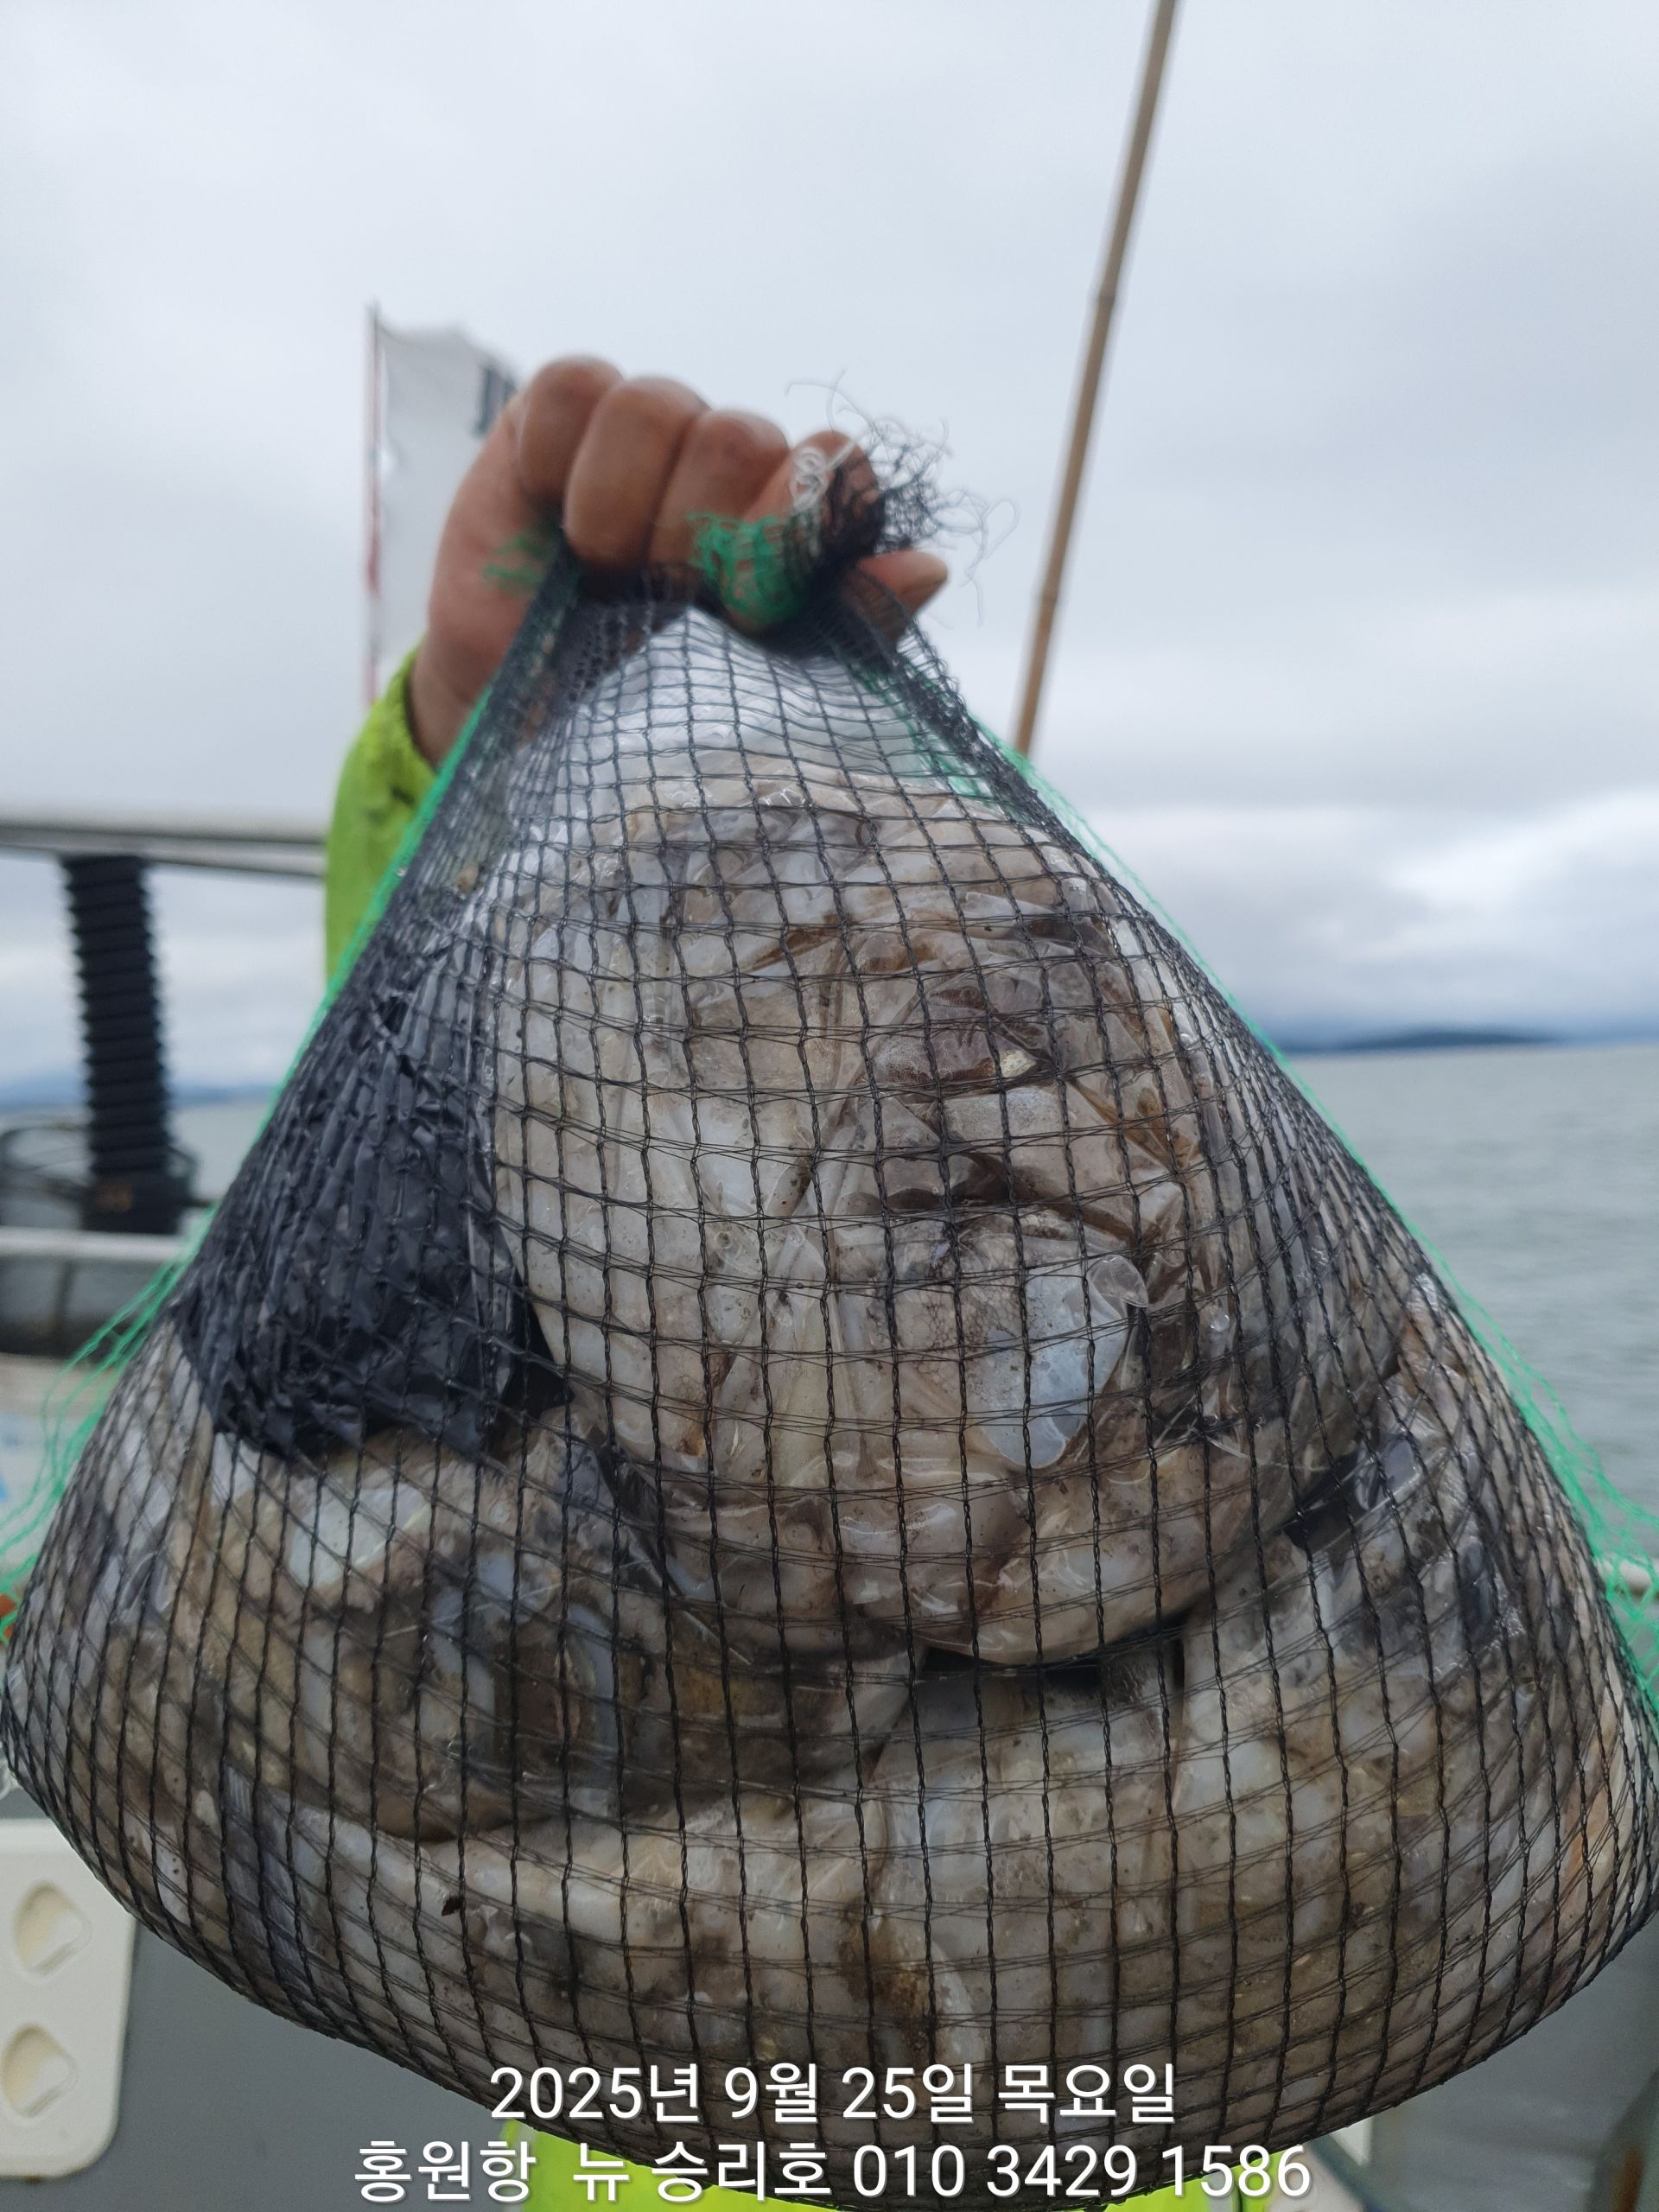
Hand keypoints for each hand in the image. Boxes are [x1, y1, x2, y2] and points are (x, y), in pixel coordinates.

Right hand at [406, 358, 948, 764]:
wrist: (523, 733)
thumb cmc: (645, 721)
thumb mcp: (758, 696)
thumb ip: (849, 629)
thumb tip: (931, 566)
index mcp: (791, 527)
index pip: (836, 467)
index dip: (792, 527)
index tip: (748, 609)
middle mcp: (729, 470)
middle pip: (745, 437)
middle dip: (700, 535)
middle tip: (663, 602)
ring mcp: (648, 437)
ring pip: (662, 404)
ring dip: (627, 508)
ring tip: (602, 576)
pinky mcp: (556, 418)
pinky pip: (580, 388)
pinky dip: (567, 463)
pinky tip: (557, 527)